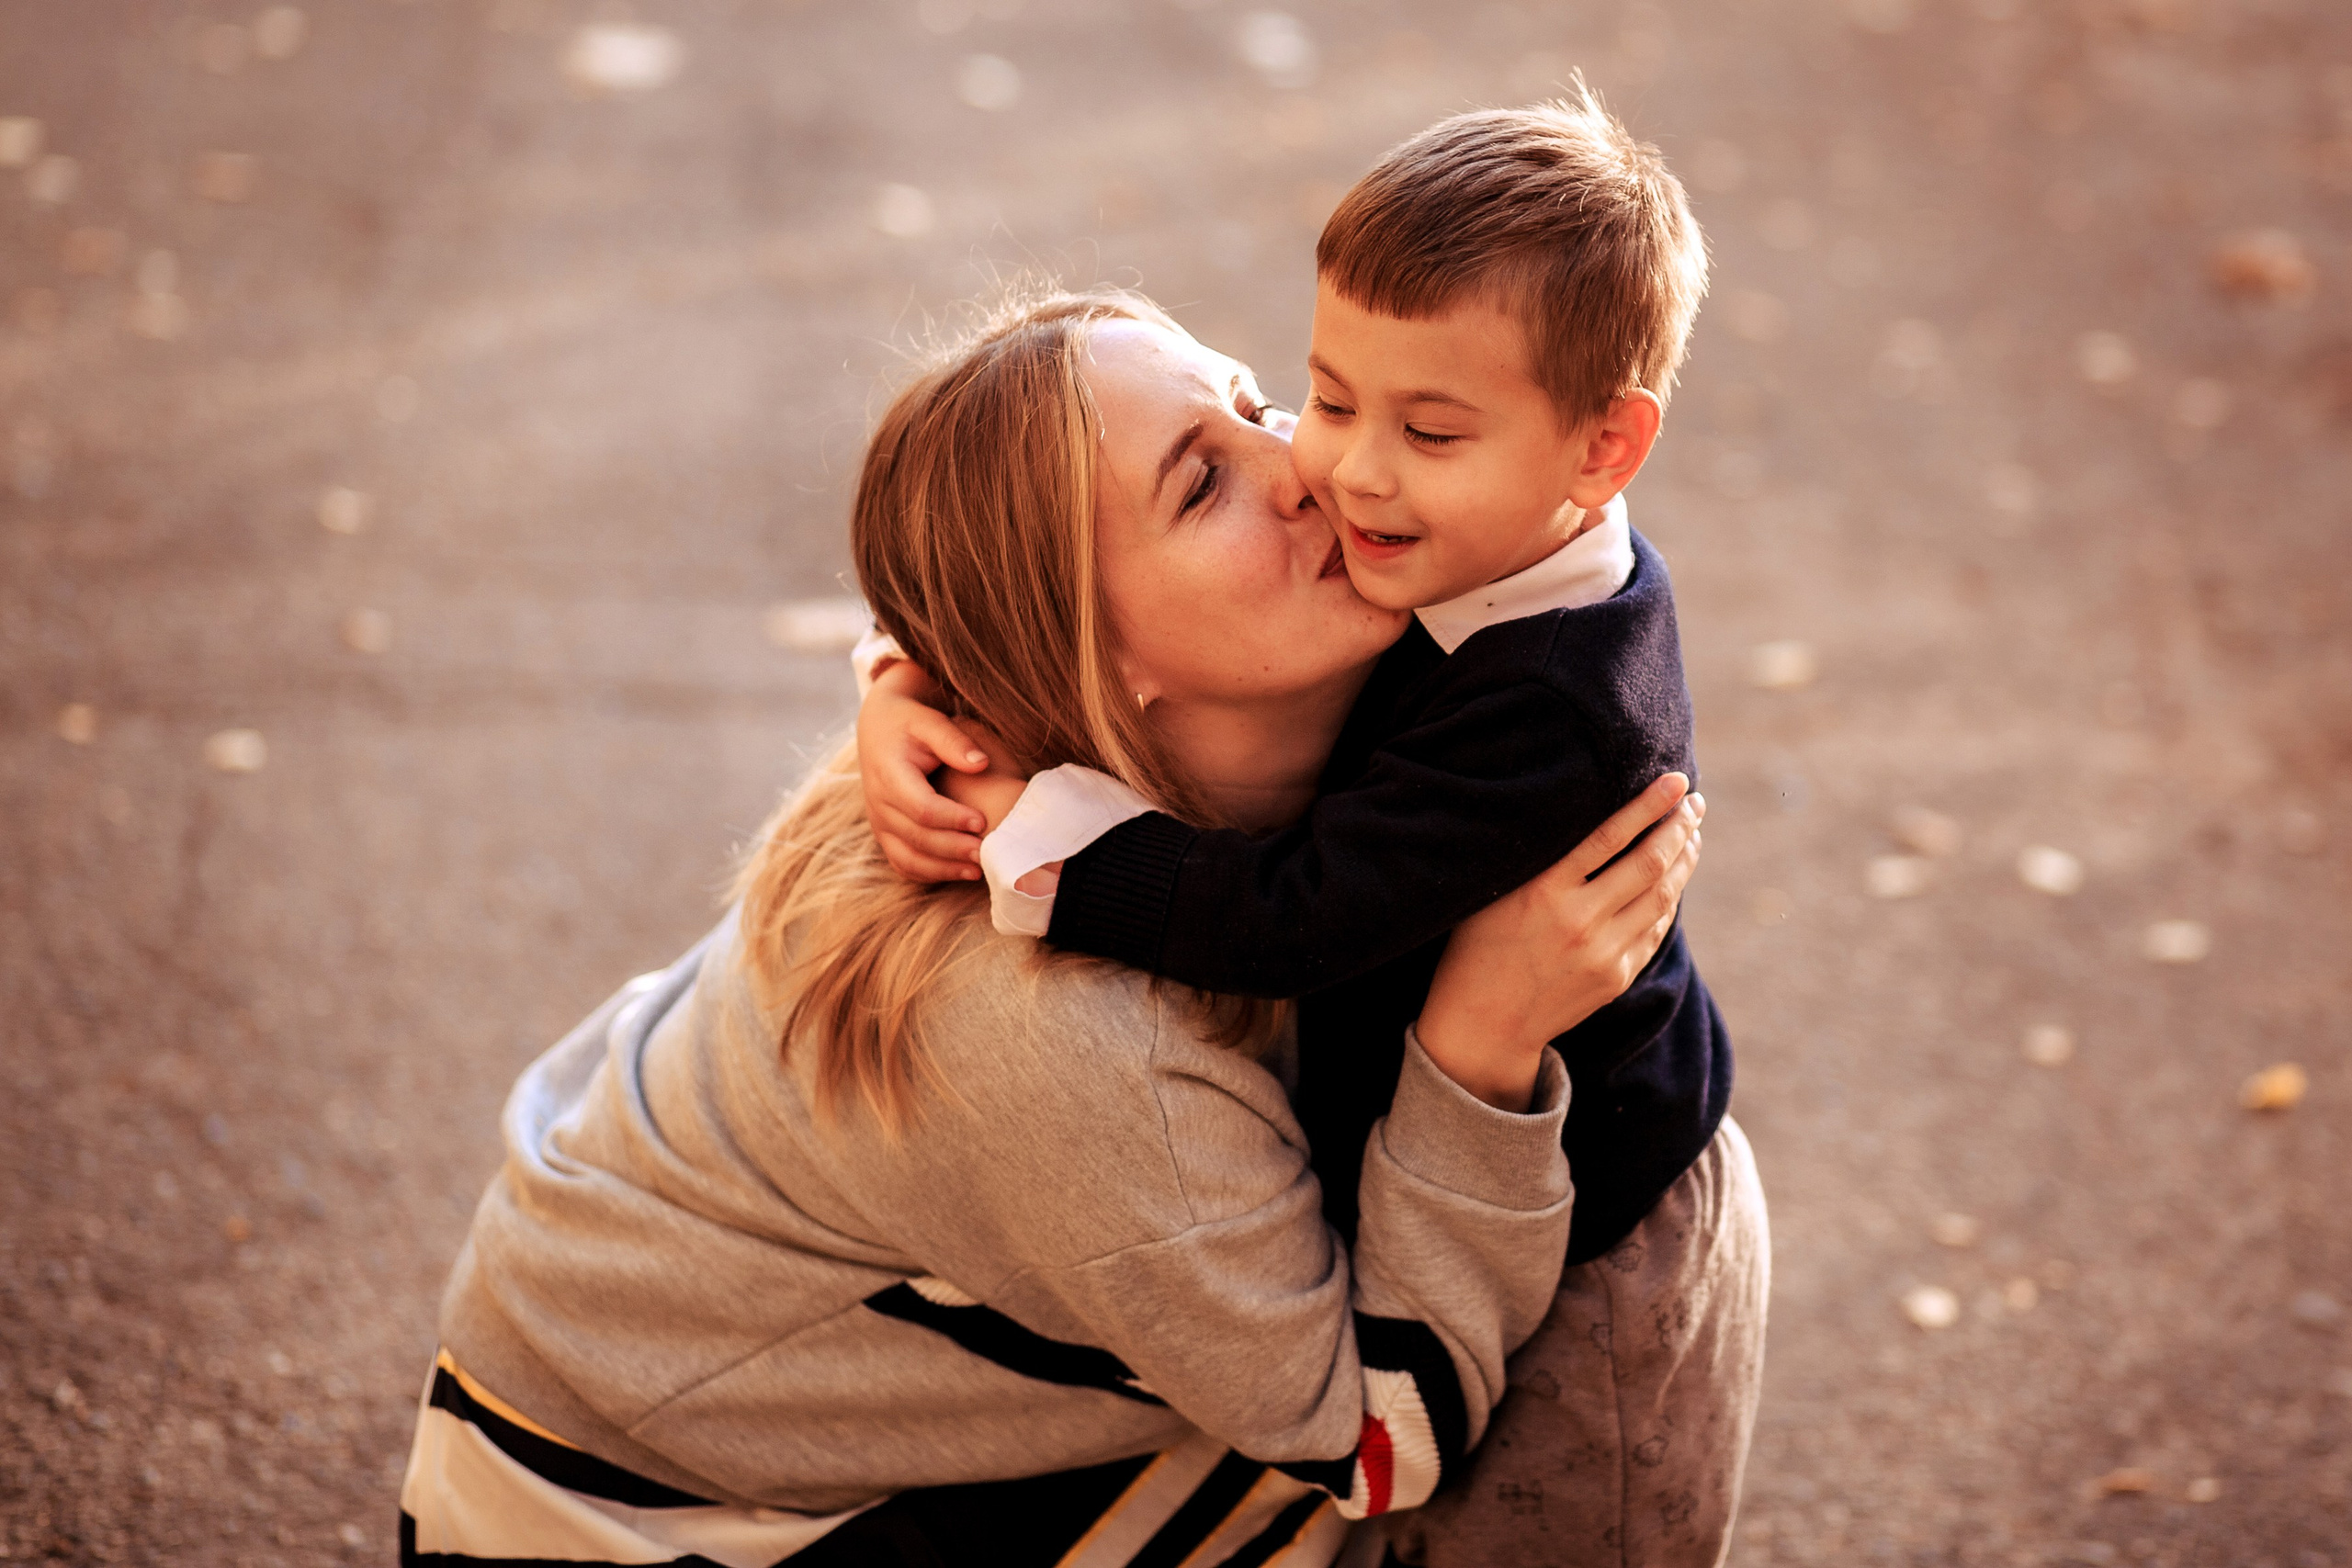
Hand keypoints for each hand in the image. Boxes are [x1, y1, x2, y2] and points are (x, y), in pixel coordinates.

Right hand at [857, 660, 991, 881]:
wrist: (878, 728)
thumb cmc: (911, 723)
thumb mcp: (930, 722)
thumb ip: (954, 741)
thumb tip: (981, 763)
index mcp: (889, 775)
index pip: (921, 807)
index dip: (952, 818)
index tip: (983, 821)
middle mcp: (879, 803)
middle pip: (917, 838)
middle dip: (954, 849)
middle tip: (988, 854)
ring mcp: (879, 823)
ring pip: (908, 858)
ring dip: (943, 869)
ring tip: (978, 871)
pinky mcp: (885, 834)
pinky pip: (903, 864)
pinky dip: (930, 873)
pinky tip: (959, 872)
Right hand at [1416, 774, 1703, 1110]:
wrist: (1484, 1022)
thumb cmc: (1480, 943)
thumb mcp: (1495, 891)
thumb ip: (1538, 857)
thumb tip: (1586, 808)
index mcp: (1542, 892)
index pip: (1610, 835)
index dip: (1648, 804)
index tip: (1675, 779)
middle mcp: (1577, 922)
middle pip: (1649, 863)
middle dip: (1679, 826)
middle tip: (1694, 801)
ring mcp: (1602, 954)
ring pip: (1662, 895)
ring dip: (1684, 858)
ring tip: (1693, 832)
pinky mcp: (1616, 977)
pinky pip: (1655, 928)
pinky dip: (1669, 897)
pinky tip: (1675, 876)